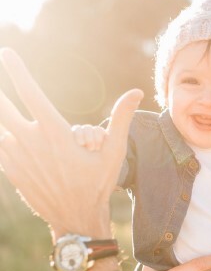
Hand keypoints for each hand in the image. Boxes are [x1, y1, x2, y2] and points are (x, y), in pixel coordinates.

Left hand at [0, 47, 141, 238]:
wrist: (76, 218)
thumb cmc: (98, 183)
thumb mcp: (114, 150)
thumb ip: (121, 117)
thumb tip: (136, 92)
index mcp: (54, 132)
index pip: (30, 92)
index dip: (17, 70)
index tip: (7, 52)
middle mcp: (30, 142)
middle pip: (2, 107)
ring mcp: (17, 158)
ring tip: (0, 104)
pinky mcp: (11, 171)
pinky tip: (4, 134)